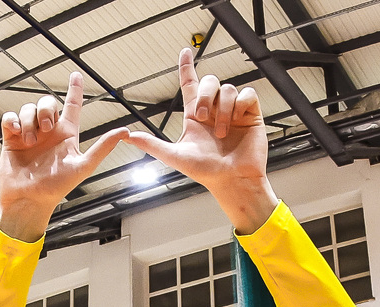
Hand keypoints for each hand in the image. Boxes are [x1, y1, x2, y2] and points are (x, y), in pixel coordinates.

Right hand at [0, 72, 126, 241]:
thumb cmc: (57, 187)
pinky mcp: (12, 138)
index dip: (75, 90)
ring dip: (29, 121)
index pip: (73, 106)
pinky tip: (16, 133)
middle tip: (46, 128)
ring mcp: (29, 134)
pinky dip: (12, 121)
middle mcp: (48, 132)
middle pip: (48, 103)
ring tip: (29, 141)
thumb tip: (125, 131)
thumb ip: (103, 148)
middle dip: (46, 109)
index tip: (77, 75)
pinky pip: (10, 117)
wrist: (29, 199)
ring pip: (28, 109)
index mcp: (66, 135)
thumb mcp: (83, 166)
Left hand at [123, 49, 275, 232]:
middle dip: (205, 95)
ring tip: (221, 132)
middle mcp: (214, 110)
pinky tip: (237, 120)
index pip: (190, 83)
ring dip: (222, 109)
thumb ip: (152, 144)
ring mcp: (232, 111)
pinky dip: (240, 105)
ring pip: (227, 89)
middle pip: (209, 81)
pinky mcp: (250, 114)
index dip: (187, 66)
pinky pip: (247, 94)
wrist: (232, 181)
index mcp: (195, 115)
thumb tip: (129, 137)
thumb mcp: (175, 156)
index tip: (185, 52)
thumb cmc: (206, 172)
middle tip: (202, 117)